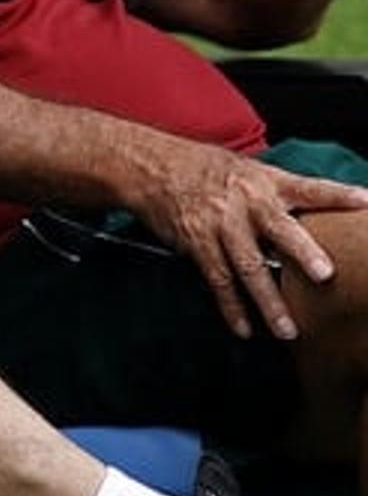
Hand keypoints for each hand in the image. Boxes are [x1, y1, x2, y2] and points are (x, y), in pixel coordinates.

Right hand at [129, 138, 367, 339]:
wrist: (150, 166)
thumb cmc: (202, 168)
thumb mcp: (245, 169)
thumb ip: (276, 193)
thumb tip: (311, 217)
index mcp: (265, 181)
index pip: (309, 189)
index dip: (338, 196)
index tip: (366, 202)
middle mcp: (245, 202)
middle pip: (279, 229)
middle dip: (302, 252)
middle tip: (325, 274)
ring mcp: (220, 224)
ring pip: (248, 267)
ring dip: (268, 301)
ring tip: (287, 330)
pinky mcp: (196, 243)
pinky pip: (218, 280)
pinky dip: (231, 307)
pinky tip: (244, 328)